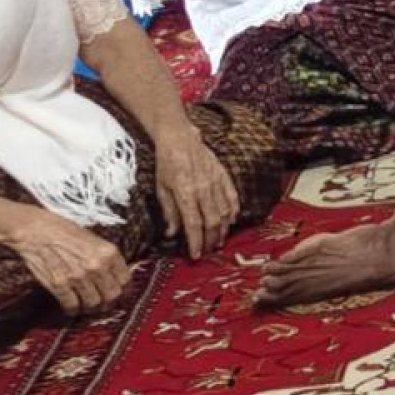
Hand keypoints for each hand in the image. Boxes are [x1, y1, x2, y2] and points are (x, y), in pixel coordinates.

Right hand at [7, 208, 130, 316]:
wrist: (36, 231)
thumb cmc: (65, 231)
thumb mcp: (94, 239)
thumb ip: (106, 258)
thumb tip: (115, 276)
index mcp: (108, 252)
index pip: (125, 280)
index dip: (123, 291)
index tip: (120, 295)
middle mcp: (96, 266)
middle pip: (112, 295)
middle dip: (109, 303)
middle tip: (103, 305)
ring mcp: (77, 277)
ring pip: (93, 304)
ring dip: (91, 309)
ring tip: (88, 307)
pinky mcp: (59, 285)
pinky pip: (72, 305)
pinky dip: (73, 310)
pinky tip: (72, 309)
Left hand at [152, 123, 238, 259]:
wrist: (179, 139)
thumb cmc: (166, 164)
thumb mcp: (161, 189)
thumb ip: (169, 212)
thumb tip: (172, 233)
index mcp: (186, 194)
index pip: (194, 224)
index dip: (196, 242)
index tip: (196, 255)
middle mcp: (203, 190)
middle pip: (212, 221)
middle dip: (210, 239)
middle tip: (208, 250)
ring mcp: (216, 182)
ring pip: (225, 211)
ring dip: (223, 228)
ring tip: (219, 239)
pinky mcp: (223, 175)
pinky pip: (232, 196)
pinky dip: (234, 210)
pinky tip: (232, 220)